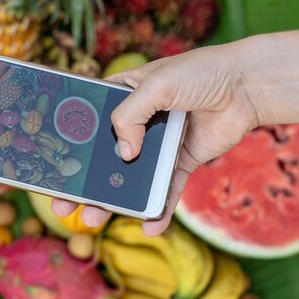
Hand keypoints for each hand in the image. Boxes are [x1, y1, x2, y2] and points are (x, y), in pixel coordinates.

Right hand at [52, 41, 261, 235]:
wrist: (246, 85)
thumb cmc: (200, 72)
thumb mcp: (156, 84)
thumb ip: (130, 116)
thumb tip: (124, 154)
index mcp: (122, 96)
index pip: (88, 122)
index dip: (70, 145)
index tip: (51, 168)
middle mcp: (137, 122)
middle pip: (104, 157)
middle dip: (83, 183)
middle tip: (63, 205)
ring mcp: (158, 144)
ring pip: (131, 178)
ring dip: (114, 200)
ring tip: (93, 219)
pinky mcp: (180, 161)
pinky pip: (167, 189)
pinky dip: (159, 209)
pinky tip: (150, 226)